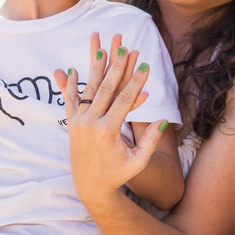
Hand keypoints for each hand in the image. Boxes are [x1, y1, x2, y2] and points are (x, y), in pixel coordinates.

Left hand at [57, 33, 168, 203]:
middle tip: (124, 47)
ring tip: (100, 48)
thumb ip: (150, 141)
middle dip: (117, 66)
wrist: (90, 187)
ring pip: (89, 89)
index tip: (145, 64)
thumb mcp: (138, 161)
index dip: (136, 81)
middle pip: (107, 88)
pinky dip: (71, 85)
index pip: (125, 99)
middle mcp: (90, 123)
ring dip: (96, 68)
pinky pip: (71, 100)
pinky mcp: (71, 124)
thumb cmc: (118, 175)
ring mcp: (78, 122)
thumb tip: (163, 120)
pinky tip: (71, 69)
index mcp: (108, 131)